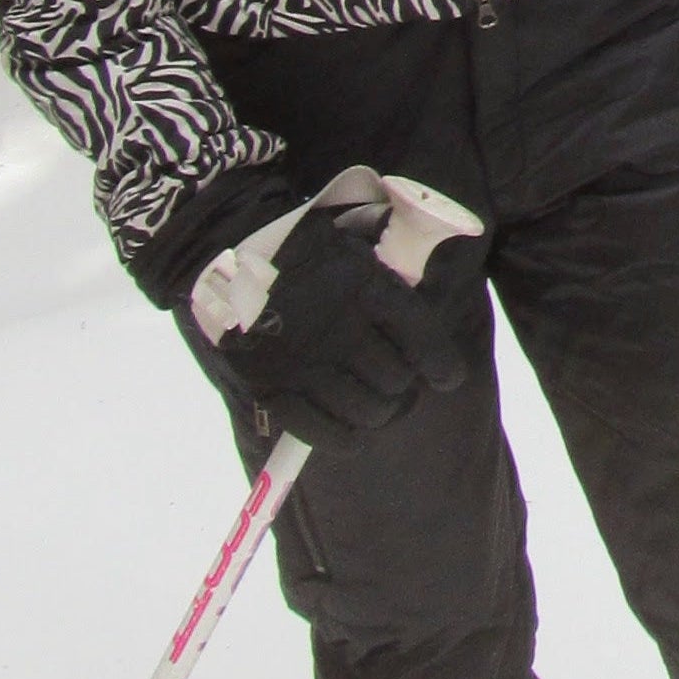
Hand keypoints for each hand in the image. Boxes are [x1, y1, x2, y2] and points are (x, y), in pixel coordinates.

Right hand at [190, 190, 487, 450]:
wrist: (230, 251)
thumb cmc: (305, 242)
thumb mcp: (358, 240)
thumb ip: (395, 267)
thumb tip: (440, 286)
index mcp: (366, 286)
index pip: (421, 338)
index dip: (442, 365)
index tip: (449, 378)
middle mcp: (339, 328)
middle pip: (396, 380)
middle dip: (405, 387)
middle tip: (400, 385)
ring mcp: (303, 361)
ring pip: (365, 410)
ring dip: (379, 413)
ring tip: (378, 406)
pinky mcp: (270, 386)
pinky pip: (320, 431)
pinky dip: (344, 438)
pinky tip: (352, 433)